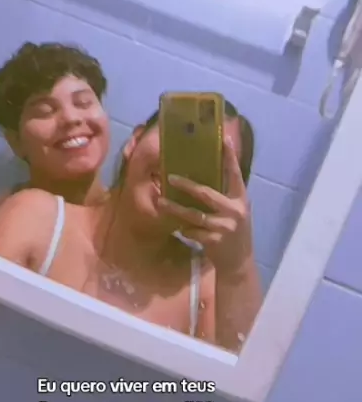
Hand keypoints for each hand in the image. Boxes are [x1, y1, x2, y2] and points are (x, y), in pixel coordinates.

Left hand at [158, 138, 253, 275]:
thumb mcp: (235, 211)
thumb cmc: (234, 231)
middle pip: (206, 194)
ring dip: (175, 209)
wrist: (239, 262)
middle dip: (186, 185)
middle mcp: (235, 210)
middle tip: (170, 177)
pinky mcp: (215, 241)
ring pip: (194, 215)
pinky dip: (184, 229)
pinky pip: (192, 232)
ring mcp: (225, 227)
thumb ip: (224, 195)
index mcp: (241, 199)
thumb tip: (201, 177)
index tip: (223, 138)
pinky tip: (178, 227)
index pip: (235, 174)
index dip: (229, 157)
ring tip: (161, 202)